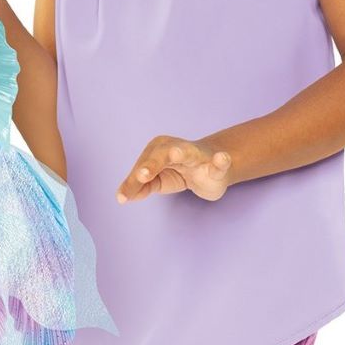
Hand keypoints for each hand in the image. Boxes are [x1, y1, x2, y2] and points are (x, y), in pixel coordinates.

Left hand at [116, 136, 233, 203]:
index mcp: (158, 149)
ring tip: (177, 154)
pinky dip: (220, 161)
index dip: (133, 180)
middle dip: (152, 163)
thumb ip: (141, 187)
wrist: (212, 168)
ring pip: (189, 152)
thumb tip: (122, 196)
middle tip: (141, 175)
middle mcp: (176, 147)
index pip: (143, 166)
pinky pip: (218, 164)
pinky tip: (222, 158)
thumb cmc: (179, 171)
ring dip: (182, 153)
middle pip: (161, 154)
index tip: (123, 196)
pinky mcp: (215, 165)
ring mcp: (197, 155)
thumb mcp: (158, 180)